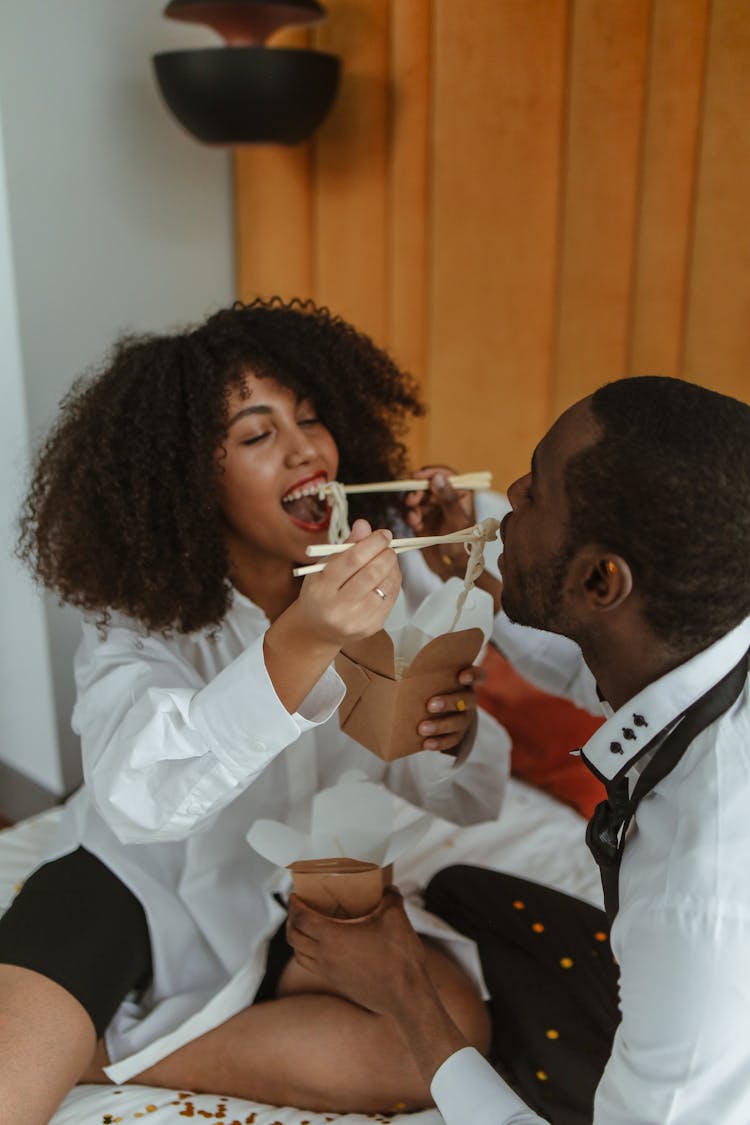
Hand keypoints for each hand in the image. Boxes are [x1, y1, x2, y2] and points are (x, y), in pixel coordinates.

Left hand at [286, 888, 428, 1017]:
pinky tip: (325, 948)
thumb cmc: (399, 957)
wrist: (406, 997)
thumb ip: (390, 897)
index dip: (294, 905)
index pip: (301, 919)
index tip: (294, 895)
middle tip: (298, 908)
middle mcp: (325, 956)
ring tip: (306, 927)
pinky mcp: (338, 984)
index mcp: (333, 937)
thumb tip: (388, 888)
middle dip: (291, 920)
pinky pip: (313, 967)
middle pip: (294, 937)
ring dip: (297, 939)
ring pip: (299, 955)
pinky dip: (308, 954)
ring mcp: (330, 973)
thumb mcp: (396, 916)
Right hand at [294, 519, 401, 647]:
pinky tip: (388, 575)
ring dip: (392, 568)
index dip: (372, 543)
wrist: (317, 630)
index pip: (352, 560)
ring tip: (388, 559)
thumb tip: (364, 525)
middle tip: (388, 546)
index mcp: (321, 588)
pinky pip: (391, 599)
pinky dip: (394, 582)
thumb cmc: (320, 592)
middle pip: (372, 574)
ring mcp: (356, 620)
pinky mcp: (371, 627)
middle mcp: (337, 607)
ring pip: (385, 586)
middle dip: (386, 554)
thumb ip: (345, 546)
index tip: (383, 534)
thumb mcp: (324, 567)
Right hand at [404, 468, 474, 581]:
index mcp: (461, 494)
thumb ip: (448, 499)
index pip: (446, 474)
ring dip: (412, 507)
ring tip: (415, 520)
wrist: (452, 568)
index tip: (417, 477)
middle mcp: (446, 498)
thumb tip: (437, 477)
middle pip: (426, 485)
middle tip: (412, 502)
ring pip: (417, 498)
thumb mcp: (457, 522)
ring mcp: (433, 509)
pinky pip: (411, 511)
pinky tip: (416, 526)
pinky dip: (411, 517)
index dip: (431, 472)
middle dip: (417, 492)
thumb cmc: (463, 546)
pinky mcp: (422, 519)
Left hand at [418, 663, 483, 753]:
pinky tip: (426, 744)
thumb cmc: (429, 684)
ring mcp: (465, 717)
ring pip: (459, 722)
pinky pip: (452, 740)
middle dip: (449, 702)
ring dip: (441, 725)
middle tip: (430, 705)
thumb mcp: (428, 675)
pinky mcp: (459, 734)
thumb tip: (388, 662)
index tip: (462, 676)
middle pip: (467, 700)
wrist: (433, 707)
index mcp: (464, 679)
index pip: (478, 675)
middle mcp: (469, 698)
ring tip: (422, 728)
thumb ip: (417, 668)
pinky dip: (440, 742)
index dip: (473, 675)